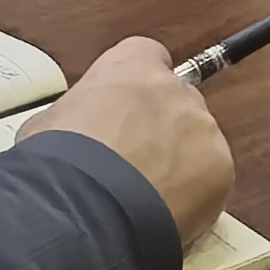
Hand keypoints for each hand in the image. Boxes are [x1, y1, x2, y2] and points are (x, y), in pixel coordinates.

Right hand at [26, 37, 233, 250]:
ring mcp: (202, 126)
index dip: (138, 86)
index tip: (128, 110)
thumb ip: (79, 113)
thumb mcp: (49, 121)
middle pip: (178, 100)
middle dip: (162, 126)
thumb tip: (78, 130)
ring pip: (198, 141)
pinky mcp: (220, 166)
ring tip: (147, 196)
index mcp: (131, 65)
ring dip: (180, 161)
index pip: (149, 57)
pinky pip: (212, 178)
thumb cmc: (58, 163)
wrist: (85, 208)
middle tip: (136, 161)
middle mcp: (173, 88)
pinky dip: (196, 194)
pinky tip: (165, 212)